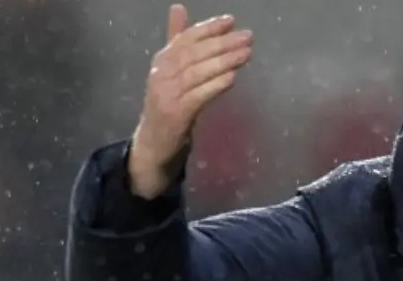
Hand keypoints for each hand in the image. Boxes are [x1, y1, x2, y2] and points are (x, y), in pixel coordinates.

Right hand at [128, 4, 252, 198]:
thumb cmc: (168, 104)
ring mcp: (166, 94)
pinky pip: (198, 96)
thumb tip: (178, 7)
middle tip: (248, 37)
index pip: (186, 38)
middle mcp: (161, 73)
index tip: (231, 21)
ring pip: (197, 73)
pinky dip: (215, 85)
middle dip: (222, 43)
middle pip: (194, 54)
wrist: (154, 144)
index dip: (208, 28)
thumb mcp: (172, 71)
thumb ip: (177, 41)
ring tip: (246, 54)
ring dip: (224, 62)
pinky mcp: (175, 114)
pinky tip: (232, 78)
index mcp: (162, 60)